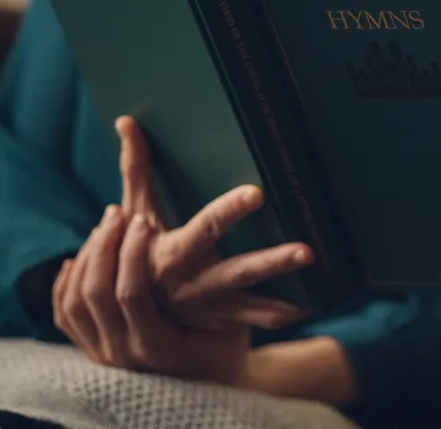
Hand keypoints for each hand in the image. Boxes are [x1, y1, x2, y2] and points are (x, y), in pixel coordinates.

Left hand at [53, 205, 249, 383]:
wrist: (204, 388)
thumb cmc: (224, 353)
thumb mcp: (235, 326)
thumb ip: (245, 305)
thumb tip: (285, 297)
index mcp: (156, 345)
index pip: (129, 293)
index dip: (132, 253)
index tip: (143, 221)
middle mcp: (123, 353)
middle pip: (95, 292)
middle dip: (104, 246)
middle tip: (118, 212)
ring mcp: (103, 355)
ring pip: (76, 300)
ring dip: (87, 258)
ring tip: (105, 226)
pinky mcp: (93, 352)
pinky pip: (66, 314)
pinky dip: (67, 282)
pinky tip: (76, 258)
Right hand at [116, 116, 311, 330]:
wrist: (126, 310)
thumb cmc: (136, 249)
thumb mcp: (134, 213)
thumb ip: (136, 169)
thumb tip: (126, 120)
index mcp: (173, 253)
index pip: (205, 228)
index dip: (229, 211)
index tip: (258, 193)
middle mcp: (193, 283)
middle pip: (238, 272)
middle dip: (272, 262)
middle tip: (307, 250)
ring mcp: (209, 305)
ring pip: (251, 300)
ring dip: (283, 294)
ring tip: (314, 278)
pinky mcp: (220, 319)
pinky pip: (253, 321)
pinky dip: (278, 315)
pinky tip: (309, 308)